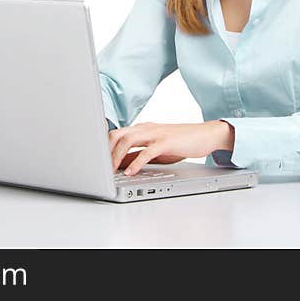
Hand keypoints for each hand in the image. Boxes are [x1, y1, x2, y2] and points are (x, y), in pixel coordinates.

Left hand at [109, 121, 234, 175]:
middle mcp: (146, 128)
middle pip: (117, 134)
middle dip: (105, 150)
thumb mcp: (155, 148)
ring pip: (128, 140)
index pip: (115, 133)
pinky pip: (147, 151)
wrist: (205, 135)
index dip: (102, 145)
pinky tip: (131, 172)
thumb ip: (137, 153)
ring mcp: (155, 133)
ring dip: (116, 156)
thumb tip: (119, 163)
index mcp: (141, 128)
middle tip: (98, 167)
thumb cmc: (180, 142)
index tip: (94, 160)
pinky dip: (136, 162)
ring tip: (110, 170)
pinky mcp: (166, 142)